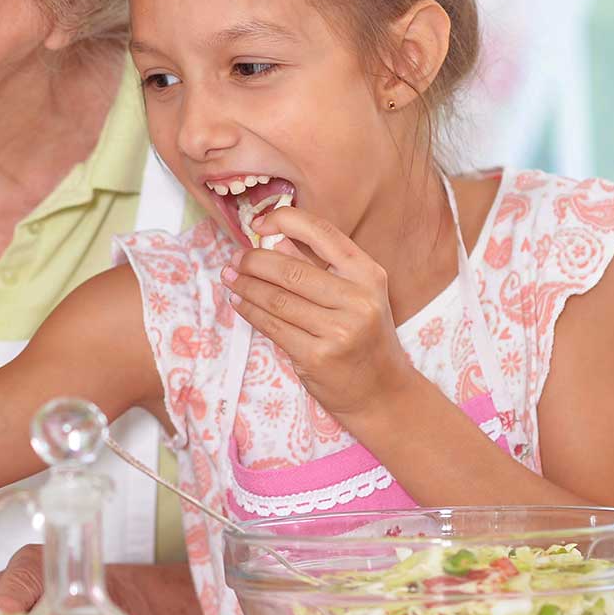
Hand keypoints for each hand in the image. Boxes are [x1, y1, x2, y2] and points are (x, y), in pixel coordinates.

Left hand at [223, 205, 415, 423]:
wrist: (383, 393)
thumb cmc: (364, 337)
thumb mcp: (355, 295)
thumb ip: (317, 265)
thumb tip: (273, 238)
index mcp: (369, 275)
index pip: (322, 233)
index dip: (284, 221)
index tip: (258, 224)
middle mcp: (358, 300)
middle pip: (290, 270)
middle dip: (253, 261)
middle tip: (235, 259)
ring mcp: (339, 331)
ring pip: (276, 299)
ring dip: (245, 286)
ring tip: (230, 277)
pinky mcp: (317, 357)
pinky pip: (272, 326)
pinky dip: (249, 310)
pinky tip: (239, 301)